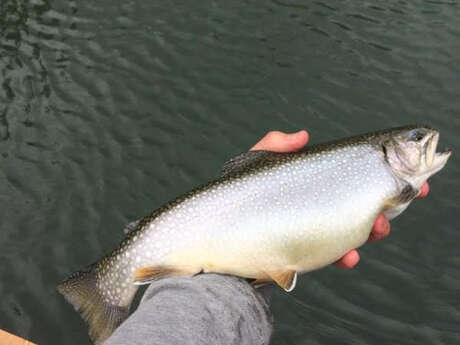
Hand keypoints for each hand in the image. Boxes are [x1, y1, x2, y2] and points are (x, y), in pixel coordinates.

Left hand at [251, 130, 428, 268]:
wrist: (223, 238)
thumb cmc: (235, 196)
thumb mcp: (254, 163)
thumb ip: (275, 145)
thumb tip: (303, 135)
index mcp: (311, 180)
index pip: (349, 173)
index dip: (377, 172)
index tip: (403, 172)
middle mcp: (315, 202)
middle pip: (357, 199)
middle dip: (386, 200)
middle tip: (407, 197)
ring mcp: (312, 226)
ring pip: (353, 227)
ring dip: (372, 227)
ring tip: (378, 227)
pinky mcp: (306, 250)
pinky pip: (331, 254)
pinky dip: (343, 254)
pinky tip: (348, 255)